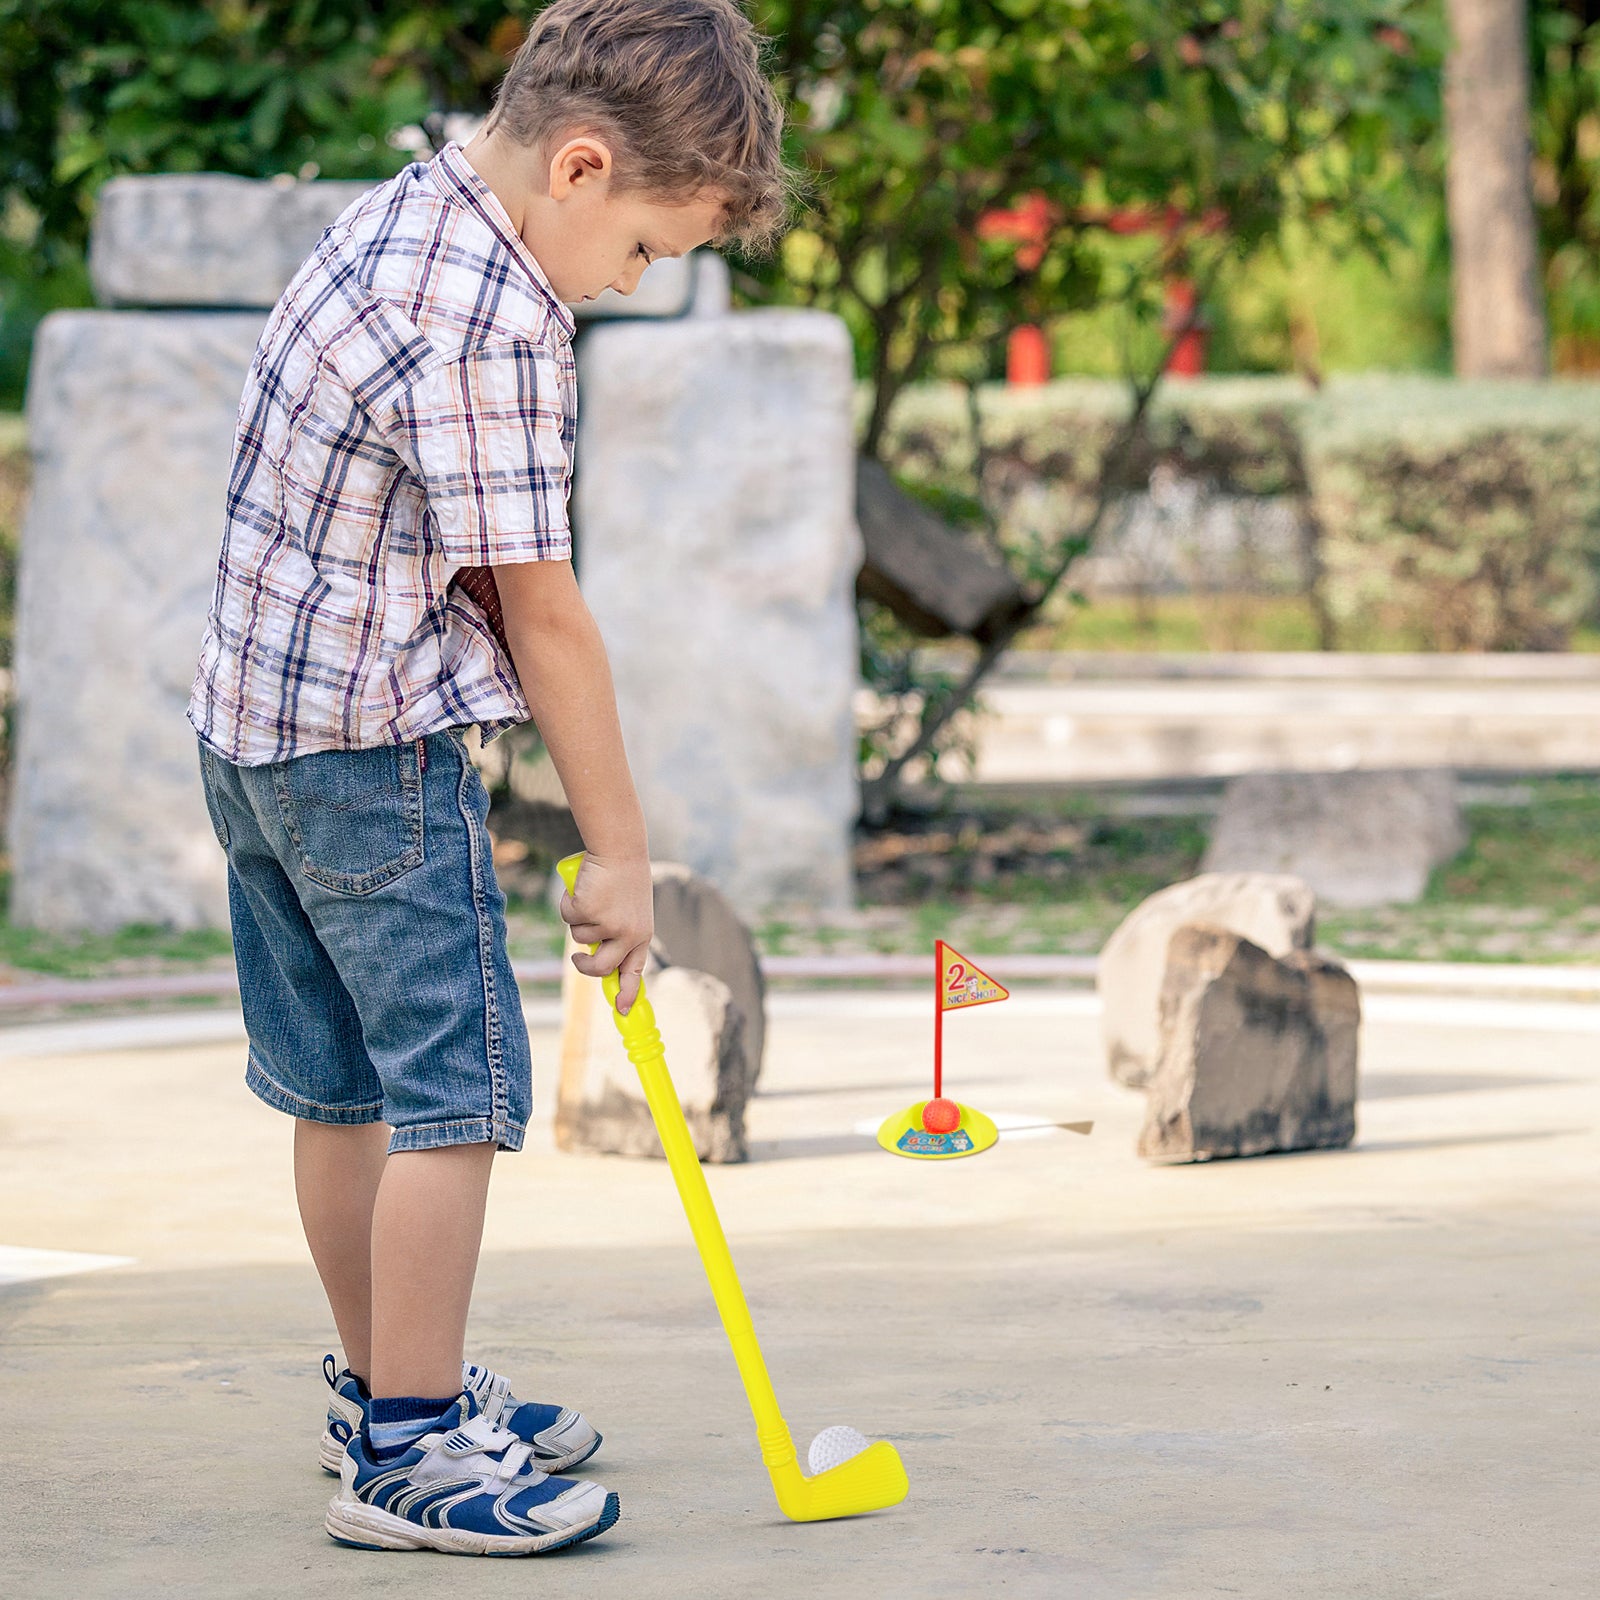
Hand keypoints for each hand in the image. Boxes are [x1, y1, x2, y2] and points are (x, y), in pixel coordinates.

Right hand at [561, 851, 653, 1014]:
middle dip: (584, 966)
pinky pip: (567, 917)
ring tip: (592, 895)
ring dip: (578, 919)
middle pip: (600, 968)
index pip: (635, 972)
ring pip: (579, 938)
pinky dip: (568, 902)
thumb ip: (618, 934)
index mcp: (642, 935)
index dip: (627, 993)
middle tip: (578, 958)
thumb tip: (595, 958)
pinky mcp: (588, 912)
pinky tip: (583, 887)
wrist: (620, 849)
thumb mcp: (630, 910)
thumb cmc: (624, 878)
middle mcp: (627, 934)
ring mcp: (607, 924)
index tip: (621, 1010)